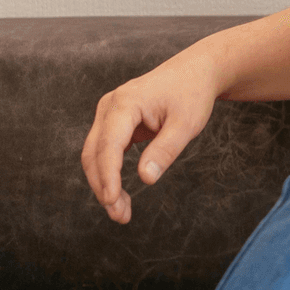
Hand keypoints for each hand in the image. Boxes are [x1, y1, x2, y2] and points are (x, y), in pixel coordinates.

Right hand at [81, 54, 220, 223]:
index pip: (108, 145)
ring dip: (104, 184)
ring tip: (122, 212)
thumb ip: (166, 150)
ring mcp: (108, 114)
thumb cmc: (192, 94)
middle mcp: (109, 107)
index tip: (112, 200)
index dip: (108, 175)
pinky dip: (110, 174)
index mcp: (124, 103)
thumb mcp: (187, 124)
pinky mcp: (114, 123)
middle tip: (120, 216)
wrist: (194, 73)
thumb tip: (146, 179)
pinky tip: (121, 194)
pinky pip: (105, 151)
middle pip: (94, 153)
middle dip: (103, 186)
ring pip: (96, 155)